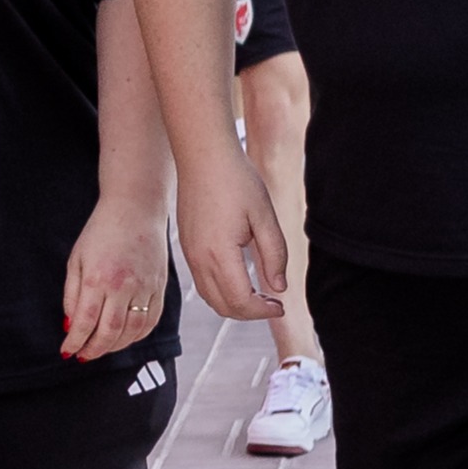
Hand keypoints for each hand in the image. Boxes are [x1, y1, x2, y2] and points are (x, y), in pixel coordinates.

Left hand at [61, 191, 174, 360]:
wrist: (135, 208)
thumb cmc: (102, 231)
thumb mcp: (77, 259)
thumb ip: (72, 294)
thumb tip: (71, 324)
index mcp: (98, 278)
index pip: (85, 322)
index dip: (75, 342)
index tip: (68, 351)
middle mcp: (123, 286)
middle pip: (109, 333)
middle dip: (94, 350)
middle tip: (84, 356)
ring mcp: (145, 288)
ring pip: (132, 331)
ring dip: (115, 346)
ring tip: (101, 348)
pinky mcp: (160, 287)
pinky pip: (151, 321)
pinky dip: (137, 335)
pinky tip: (125, 337)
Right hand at [176, 151, 289, 321]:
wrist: (203, 155)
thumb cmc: (236, 180)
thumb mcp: (264, 216)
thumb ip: (274, 255)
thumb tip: (278, 287)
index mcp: (219, 254)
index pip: (241, 301)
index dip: (263, 311)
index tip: (281, 306)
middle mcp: (199, 260)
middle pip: (223, 307)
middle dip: (250, 313)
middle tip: (273, 303)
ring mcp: (189, 254)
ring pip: (210, 298)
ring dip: (234, 304)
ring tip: (258, 294)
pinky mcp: (186, 246)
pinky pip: (202, 282)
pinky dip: (221, 291)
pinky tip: (239, 277)